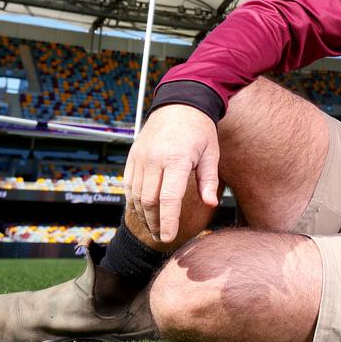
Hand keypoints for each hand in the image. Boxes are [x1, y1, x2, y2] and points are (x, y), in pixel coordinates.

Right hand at [123, 104, 220, 243]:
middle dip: (154, 223)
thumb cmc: (199, 129)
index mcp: (176, 159)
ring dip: (144, 215)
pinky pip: (129, 185)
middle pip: (149, 201)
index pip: (168, 198)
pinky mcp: (133, 156)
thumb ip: (209, 180)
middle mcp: (154, 159)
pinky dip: (134, 201)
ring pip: (136, 195)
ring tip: (154, 228)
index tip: (168, 237)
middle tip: (162, 237)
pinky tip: (142, 211)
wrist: (178, 104)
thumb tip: (211, 204)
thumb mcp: (211, 152)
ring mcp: (140, 157)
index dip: (168, 221)